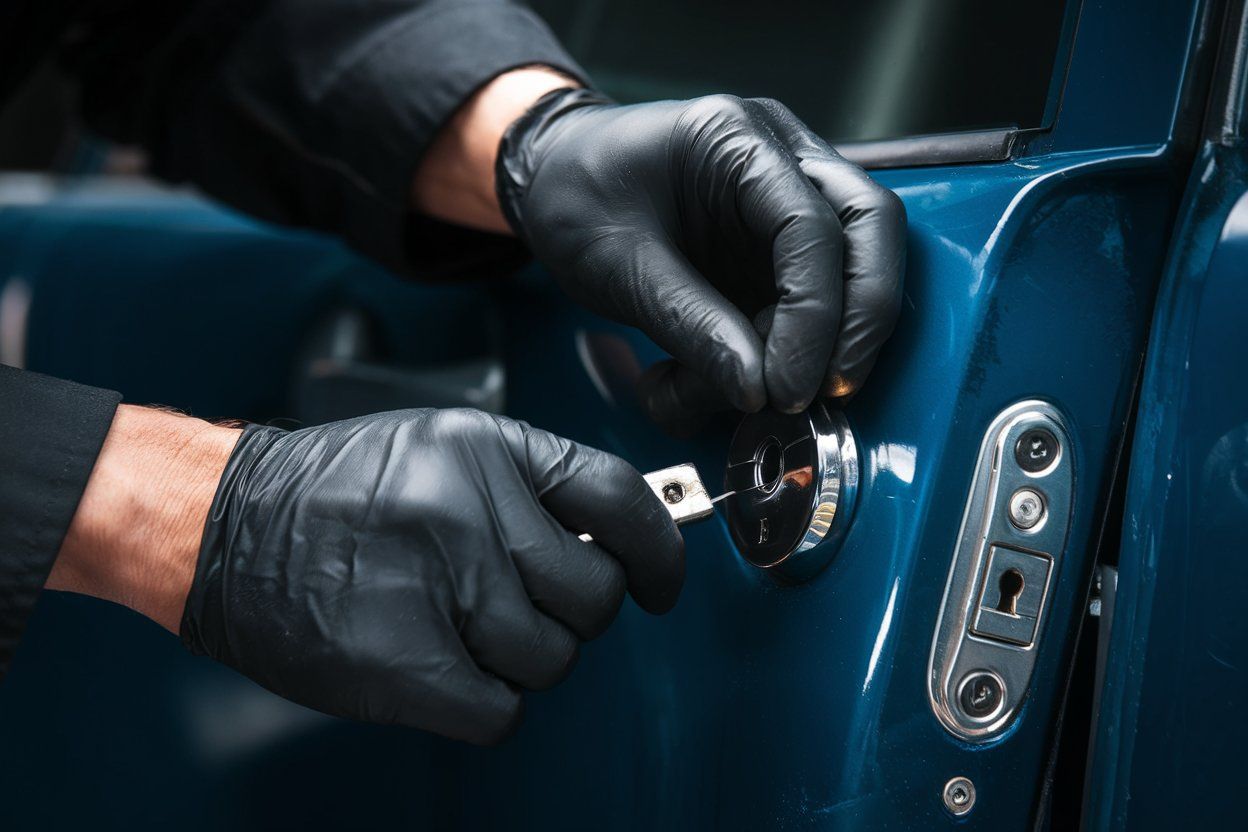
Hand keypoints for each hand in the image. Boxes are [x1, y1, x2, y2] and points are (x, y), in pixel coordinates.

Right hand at [179, 409, 682, 743]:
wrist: (217, 527)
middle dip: (570, 615)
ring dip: (519, 661)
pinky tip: (442, 670)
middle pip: (594, 596)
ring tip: (457, 631)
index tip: (661, 582)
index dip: (659, 549)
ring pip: (553, 659)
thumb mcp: (438, 450)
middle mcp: (473, 510)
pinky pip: (502, 710)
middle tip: (518, 608)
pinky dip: (484, 704)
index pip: (619, 497)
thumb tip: (615, 543)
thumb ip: (527, 489)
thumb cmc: (331, 491)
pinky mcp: (408, 663)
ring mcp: (442, 586)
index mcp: (487, 450)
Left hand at [496, 90, 906, 427]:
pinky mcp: (775, 248)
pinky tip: (723, 380)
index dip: (813, 314)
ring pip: (853, 266)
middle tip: (826, 390)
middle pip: (868, 230)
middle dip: (858, 319)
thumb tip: (756, 387)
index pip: (812, 224)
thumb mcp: (619, 264)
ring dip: (825, 342)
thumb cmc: (575, 194)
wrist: (553, 180)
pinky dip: (779, 351)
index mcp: (736, 139)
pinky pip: (807, 301)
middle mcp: (781, 158)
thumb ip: (691, 323)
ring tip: (758, 394)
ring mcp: (785, 202)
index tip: (789, 383)